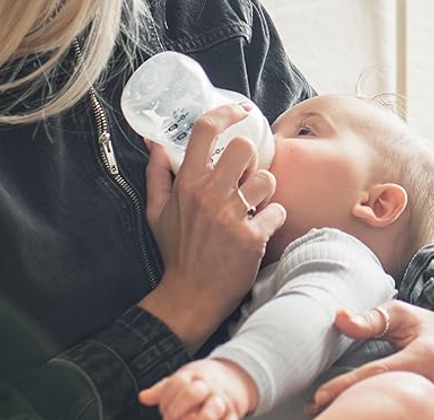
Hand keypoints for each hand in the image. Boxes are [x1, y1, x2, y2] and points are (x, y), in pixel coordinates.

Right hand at [139, 104, 285, 352]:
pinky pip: (278, 212)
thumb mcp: (156, 212)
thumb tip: (154, 144)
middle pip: (244, 148)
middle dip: (250, 157)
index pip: (205, 130)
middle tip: (246, 174)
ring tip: (256, 204)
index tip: (240, 110)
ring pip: (267, 178)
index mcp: (186, 184)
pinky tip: (262, 228)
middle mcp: (209, 194)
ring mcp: (231, 216)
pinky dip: (274, 219)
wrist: (190, 294)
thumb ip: (157, 175)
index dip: (226, 112)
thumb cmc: (176, 252)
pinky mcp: (252, 238)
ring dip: (265, 189)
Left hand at [139, 359, 256, 419]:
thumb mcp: (180, 381)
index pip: (177, 382)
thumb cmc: (198, 384)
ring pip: (213, 409)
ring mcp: (220, 400)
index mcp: (193, 376)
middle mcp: (208, 386)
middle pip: (193, 393)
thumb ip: (161, 390)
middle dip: (178, 408)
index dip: (165, 397)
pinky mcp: (231, 415)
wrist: (229, 378)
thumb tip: (143, 397)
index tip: (161, 409)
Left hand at [308, 300, 433, 419]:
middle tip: (319, 412)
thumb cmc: (426, 326)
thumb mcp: (399, 314)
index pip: (376, 376)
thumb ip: (369, 319)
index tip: (317, 399)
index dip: (344, 388)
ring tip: (344, 418)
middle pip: (390, 407)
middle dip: (353, 411)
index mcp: (426, 357)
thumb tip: (338, 317)